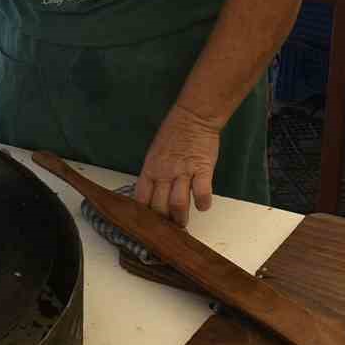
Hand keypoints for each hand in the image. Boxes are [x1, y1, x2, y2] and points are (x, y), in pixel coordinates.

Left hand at [133, 104, 221, 225]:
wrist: (193, 117)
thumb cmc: (173, 134)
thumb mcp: (155, 154)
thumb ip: (154, 175)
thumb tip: (153, 197)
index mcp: (149, 169)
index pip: (141, 199)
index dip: (144, 216)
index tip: (149, 223)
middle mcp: (164, 173)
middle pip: (159, 207)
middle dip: (163, 222)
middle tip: (168, 228)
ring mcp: (183, 172)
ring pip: (177, 204)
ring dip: (181, 218)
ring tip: (183, 223)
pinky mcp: (202, 169)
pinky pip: (202, 193)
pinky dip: (202, 203)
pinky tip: (202, 205)